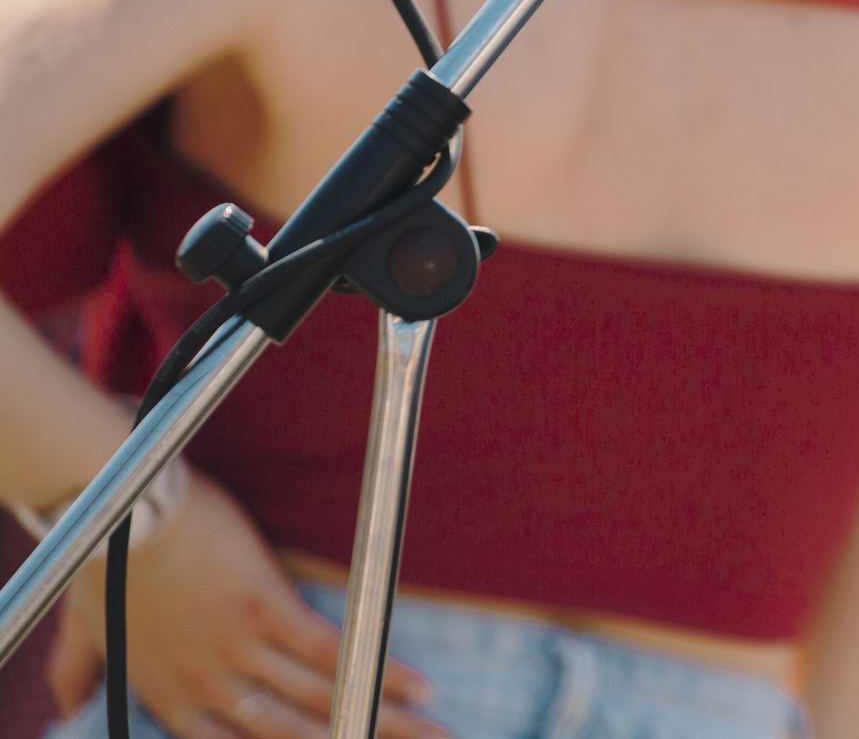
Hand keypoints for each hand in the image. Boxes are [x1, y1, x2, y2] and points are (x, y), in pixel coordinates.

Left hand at [49, 471, 445, 738]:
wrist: (121, 503)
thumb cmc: (104, 557)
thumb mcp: (84, 630)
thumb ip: (79, 673)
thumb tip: (66, 707)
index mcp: (168, 695)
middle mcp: (206, 685)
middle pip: (295, 733)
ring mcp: (236, 650)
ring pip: (321, 699)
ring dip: (383, 718)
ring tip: (432, 729)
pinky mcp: (263, 609)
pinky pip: (328, 651)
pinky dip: (374, 670)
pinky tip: (418, 684)